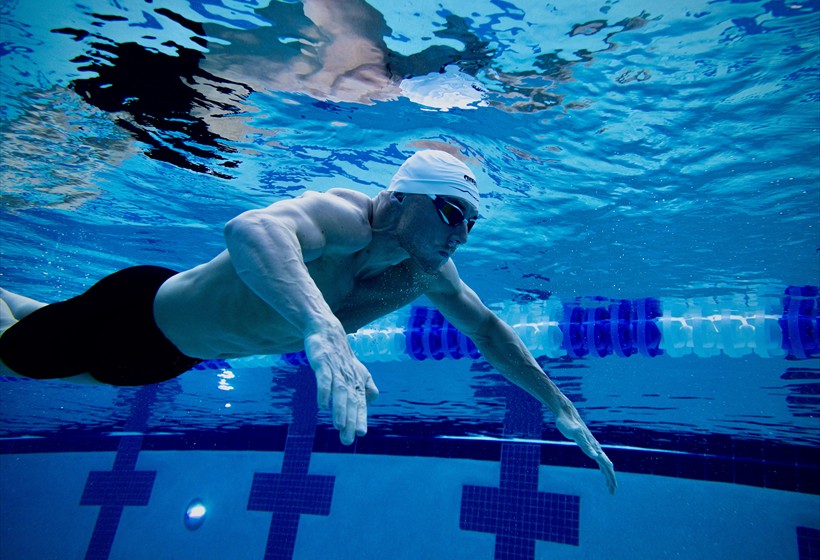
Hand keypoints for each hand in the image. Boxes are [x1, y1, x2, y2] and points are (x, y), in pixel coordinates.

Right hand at [304, 329, 378, 444]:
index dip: (361, 417)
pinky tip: (322, 406)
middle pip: (351, 401)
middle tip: (348, 439)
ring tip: (339, 426)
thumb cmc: (342, 355)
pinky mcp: (323, 363)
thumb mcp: (357, 370)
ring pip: (340, 392)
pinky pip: (324, 379)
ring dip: (340, 409)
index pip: (360, 403)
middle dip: (351, 420)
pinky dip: (324, 391)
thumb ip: (366, 386)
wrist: (328, 331)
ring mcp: (336, 370)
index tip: (361, 434)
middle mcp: (348, 377)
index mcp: (356, 381)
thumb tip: (372, 401)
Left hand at [555, 405, 617, 494]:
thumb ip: (585, 444)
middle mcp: (595, 447)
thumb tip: (595, 456)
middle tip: (612, 492)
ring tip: (609, 486)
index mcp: (593, 447)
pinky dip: (601, 467)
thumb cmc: (567, 423)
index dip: (610, 477)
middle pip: (607, 466)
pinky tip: (602, 471)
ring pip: (604, 463)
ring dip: (607, 475)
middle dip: (611, 480)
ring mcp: (592, 445)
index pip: (606, 465)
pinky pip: (598, 458)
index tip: (613, 488)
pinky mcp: (587, 444)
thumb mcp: (574, 434)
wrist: (565, 413)